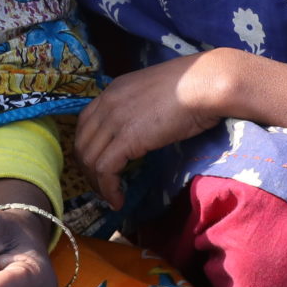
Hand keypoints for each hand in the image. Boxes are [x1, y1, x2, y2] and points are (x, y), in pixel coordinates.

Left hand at [72, 52, 239, 205]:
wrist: (204, 84)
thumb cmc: (193, 86)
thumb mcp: (155, 93)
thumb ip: (140, 108)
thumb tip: (143, 129)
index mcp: (113, 90)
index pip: (85, 123)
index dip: (87, 148)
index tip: (96, 166)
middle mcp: (107, 104)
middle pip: (82, 143)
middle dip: (87, 170)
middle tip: (100, 187)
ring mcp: (115, 120)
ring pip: (89, 159)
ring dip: (96, 184)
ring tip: (110, 198)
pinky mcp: (127, 139)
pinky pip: (106, 170)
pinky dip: (108, 189)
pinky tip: (118, 201)